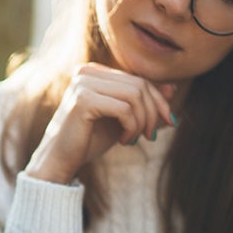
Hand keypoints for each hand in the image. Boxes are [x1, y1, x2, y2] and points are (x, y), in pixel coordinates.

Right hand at [23, 63, 174, 185]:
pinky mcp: (83, 99)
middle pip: (139, 85)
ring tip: (135, 139)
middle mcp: (87, 72)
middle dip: (153, 112)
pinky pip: (124, 109)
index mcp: (94, 72)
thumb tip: (172, 88)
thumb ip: (143, 103)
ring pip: (135, 96)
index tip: (168, 122)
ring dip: (142, 122)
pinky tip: (123, 140)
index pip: (139, 79)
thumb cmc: (89, 140)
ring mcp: (83, 83)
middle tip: (151, 136)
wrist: (60, 161)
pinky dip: (131, 127)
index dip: (159, 100)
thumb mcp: (122, 119)